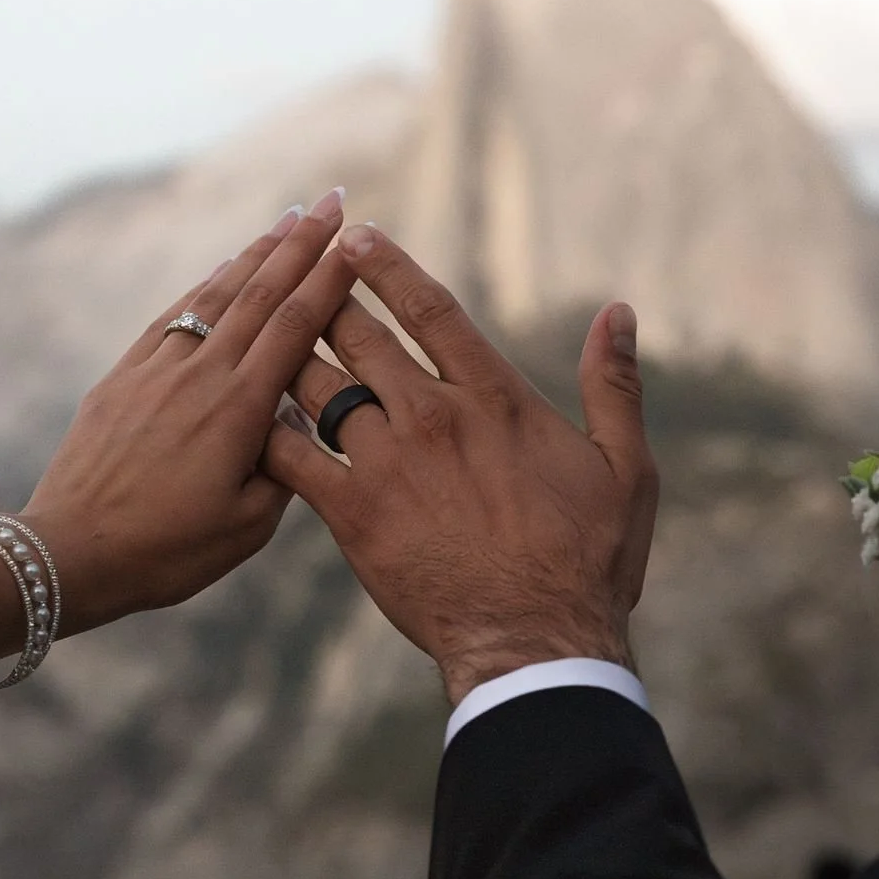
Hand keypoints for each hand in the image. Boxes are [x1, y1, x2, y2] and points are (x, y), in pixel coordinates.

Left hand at [21, 189, 356, 630]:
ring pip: (216, 296)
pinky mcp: (123, 378)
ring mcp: (158, 371)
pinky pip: (173, 318)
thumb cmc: (165, 552)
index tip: (354, 238)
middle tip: (332, 201)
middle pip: (261, 294)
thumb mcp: (246, 527)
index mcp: (240, 411)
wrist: (72, 552)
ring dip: (255, 254)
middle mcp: (201, 376)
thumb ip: (282, 469)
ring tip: (286, 221)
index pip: (297, 326)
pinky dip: (203, 288)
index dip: (328, 277)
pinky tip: (222, 270)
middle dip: (301, 244)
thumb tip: (295, 422)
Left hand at [261, 225, 658, 704]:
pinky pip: (295, 456)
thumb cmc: (588, 560)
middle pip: (363, 335)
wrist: (535, 641)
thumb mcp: (624, 467)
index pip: (430, 309)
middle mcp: (433, 416)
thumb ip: (615, 385)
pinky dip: (272, 428)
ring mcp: (387, 463)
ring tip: (267, 328)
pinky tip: (253, 412)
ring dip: (292, 351)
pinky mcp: (353, 513)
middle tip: (296, 269)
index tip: (357, 237)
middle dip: (325, 296)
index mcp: (494, 397)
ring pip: (321, 385)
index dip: (388, 268)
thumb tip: (620, 314)